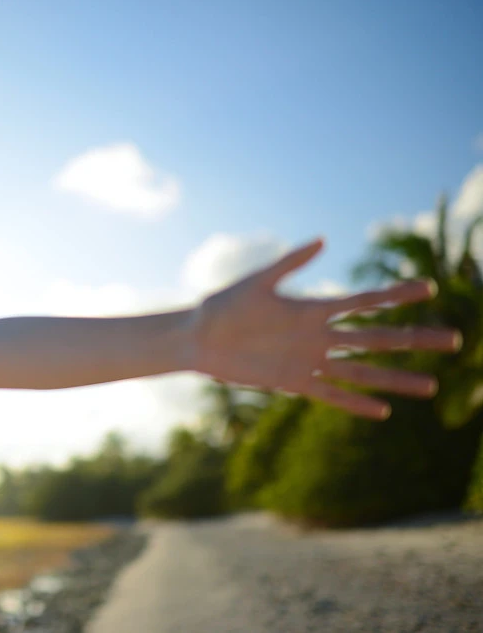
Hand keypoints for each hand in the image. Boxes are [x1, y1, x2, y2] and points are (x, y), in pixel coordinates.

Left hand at [189, 237, 462, 419]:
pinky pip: (330, 395)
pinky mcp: (291, 383)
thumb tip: (323, 241)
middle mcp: (317, 336)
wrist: (198, 337)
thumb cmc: (223, 305)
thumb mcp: (256, 283)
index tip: (428, 288)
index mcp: (311, 309)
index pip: (364, 302)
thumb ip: (289, 264)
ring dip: (395, 378)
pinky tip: (383, 412)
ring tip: (430, 385)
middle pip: (376, 338)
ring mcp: (308, 361)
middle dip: (414, 339)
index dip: (395, 295)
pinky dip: (355, 404)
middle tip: (454, 340)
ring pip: (361, 371)